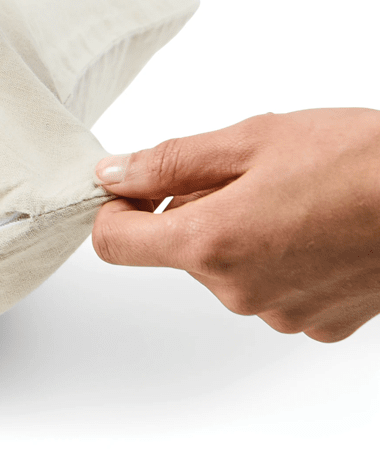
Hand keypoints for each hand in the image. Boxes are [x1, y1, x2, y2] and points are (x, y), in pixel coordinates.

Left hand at [92, 108, 379, 341]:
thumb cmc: (359, 160)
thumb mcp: (251, 139)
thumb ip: (170, 162)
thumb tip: (112, 174)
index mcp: (210, 243)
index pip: (114, 244)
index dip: (116, 208)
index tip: (138, 186)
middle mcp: (238, 292)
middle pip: (181, 251)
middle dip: (198, 209)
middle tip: (253, 171)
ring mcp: (280, 315)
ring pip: (230, 269)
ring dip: (244, 232)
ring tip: (300, 195)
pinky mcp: (320, 326)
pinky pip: (276, 288)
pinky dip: (284, 258)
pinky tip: (324, 228)